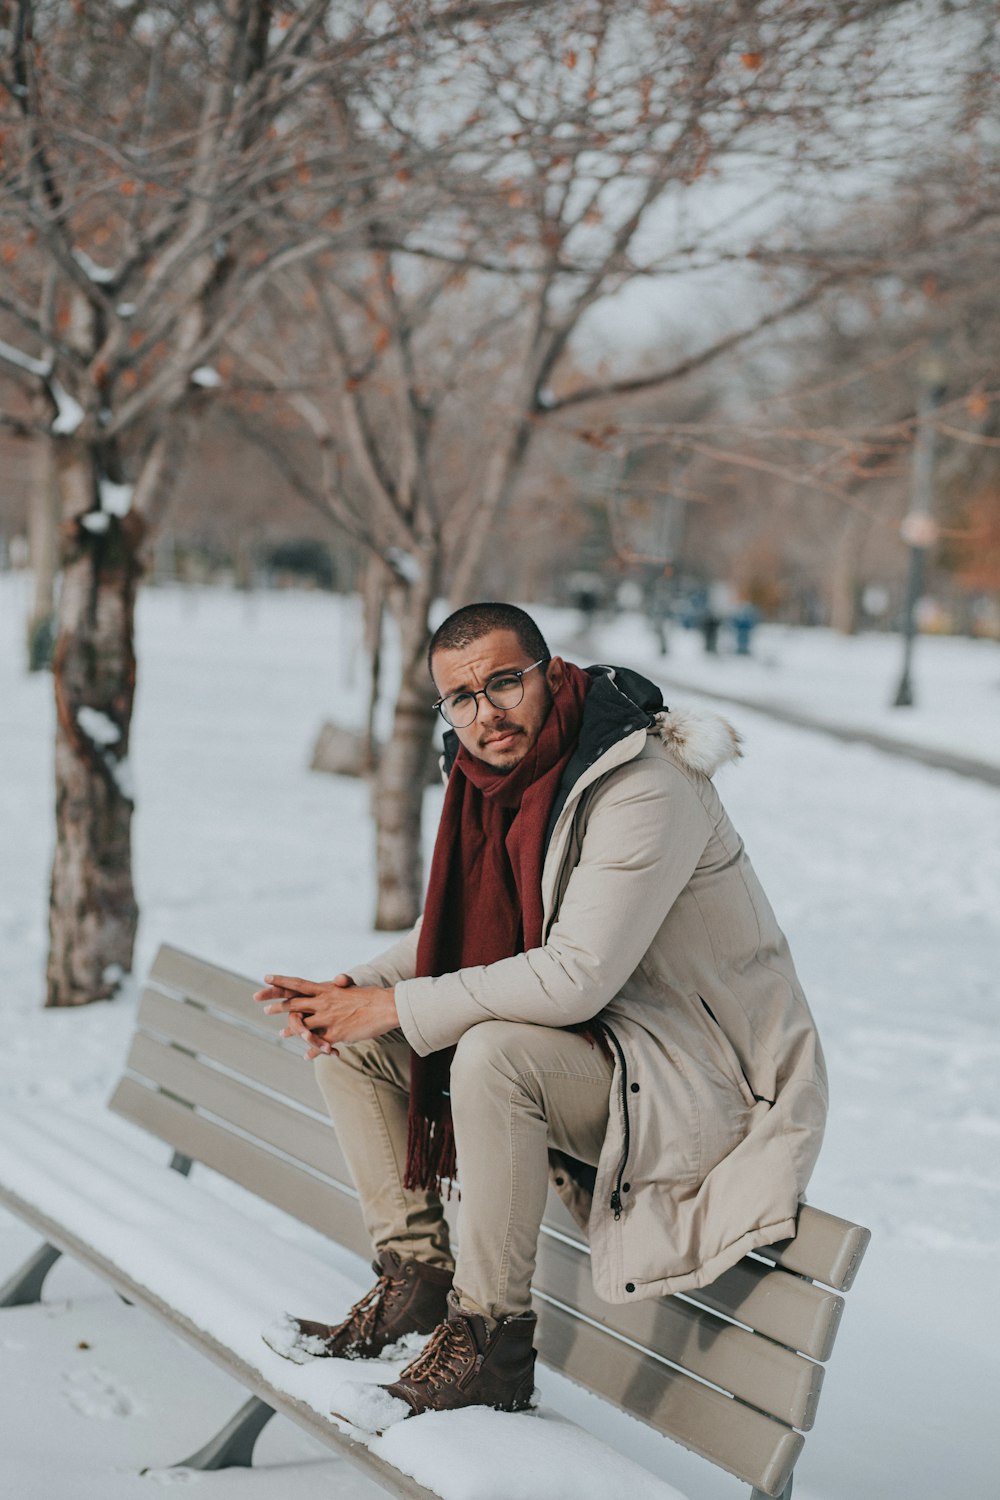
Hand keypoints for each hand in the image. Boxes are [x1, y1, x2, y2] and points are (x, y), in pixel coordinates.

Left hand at [253, 971, 397, 1057]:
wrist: (386, 1007)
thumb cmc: (372, 995)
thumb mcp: (352, 988)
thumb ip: (342, 985)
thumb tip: (338, 979)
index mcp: (327, 989)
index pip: (298, 983)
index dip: (281, 980)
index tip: (266, 977)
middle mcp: (324, 1003)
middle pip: (295, 1004)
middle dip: (278, 1007)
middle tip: (264, 1008)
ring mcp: (329, 1019)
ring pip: (303, 1027)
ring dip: (291, 1031)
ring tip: (281, 1034)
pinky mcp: (337, 1034)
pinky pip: (319, 1044)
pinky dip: (312, 1051)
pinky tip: (306, 1056)